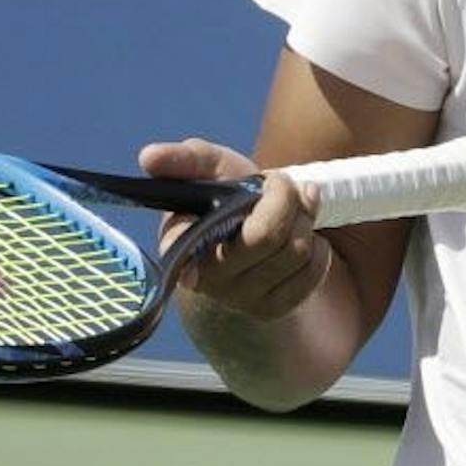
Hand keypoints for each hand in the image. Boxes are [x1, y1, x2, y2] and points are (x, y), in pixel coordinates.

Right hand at [137, 137, 332, 320]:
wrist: (246, 239)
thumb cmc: (224, 200)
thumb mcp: (208, 171)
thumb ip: (184, 160)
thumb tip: (148, 156)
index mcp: (181, 244)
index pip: (221, 225)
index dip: (263, 196)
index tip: (264, 179)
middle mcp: (207, 279)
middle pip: (267, 236)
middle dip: (287, 200)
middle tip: (285, 185)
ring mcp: (240, 299)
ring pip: (295, 252)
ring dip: (304, 220)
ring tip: (294, 208)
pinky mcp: (272, 309)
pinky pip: (313, 272)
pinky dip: (317, 247)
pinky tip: (299, 236)